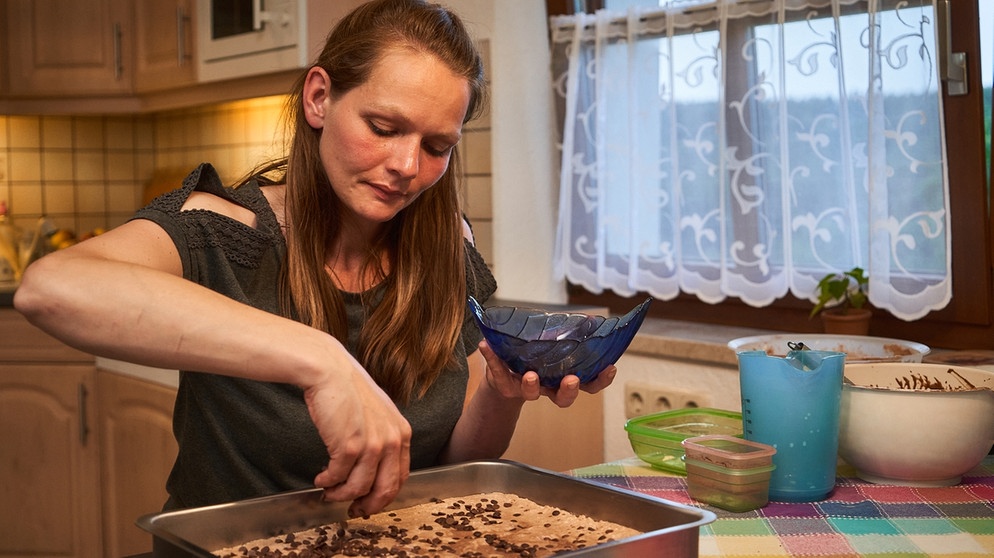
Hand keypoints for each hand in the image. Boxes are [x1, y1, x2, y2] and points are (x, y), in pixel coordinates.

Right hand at [304, 361, 411, 516]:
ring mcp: (372, 444)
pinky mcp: (349, 446)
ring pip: (359, 487)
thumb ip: (382, 437)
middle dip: (367, 504)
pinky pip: (338, 477)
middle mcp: (392, 440)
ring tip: (329, 491)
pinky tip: (321, 478)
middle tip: (352, 510)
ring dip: (341, 494)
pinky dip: (328, 482)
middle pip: (385, 489)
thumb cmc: (349, 390)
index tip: (370, 502)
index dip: (384, 496)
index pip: (400, 477)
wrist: (330, 371)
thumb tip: (373, 469)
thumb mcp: (378, 414)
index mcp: (402, 432)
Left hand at [478, 340, 617, 407]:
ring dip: (531, 385)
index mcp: (564, 377)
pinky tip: (485, 345)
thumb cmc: (535, 355)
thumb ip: (569, 332)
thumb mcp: (553, 343)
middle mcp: (548, 387)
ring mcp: (526, 388)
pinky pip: (498, 373)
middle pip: (563, 397)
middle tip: (571, 380)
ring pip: (532, 393)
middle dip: (568, 390)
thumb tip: (589, 318)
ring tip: (530, 375)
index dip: (600, 380)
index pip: (588, 384)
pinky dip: (492, 358)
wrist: (504, 373)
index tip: (609, 368)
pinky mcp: (504, 384)